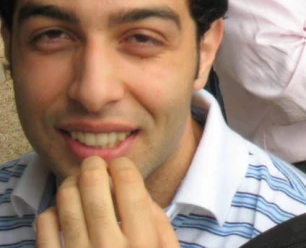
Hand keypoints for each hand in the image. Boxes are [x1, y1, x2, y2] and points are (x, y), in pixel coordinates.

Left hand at [36, 156, 179, 247]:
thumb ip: (160, 224)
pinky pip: (45, 228)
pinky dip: (50, 213)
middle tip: (94, 166)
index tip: (120, 166)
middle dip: (93, 168)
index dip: (123, 167)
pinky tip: (61, 214)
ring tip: (76, 186)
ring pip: (66, 203)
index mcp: (143, 243)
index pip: (129, 186)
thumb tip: (139, 195)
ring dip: (70, 186)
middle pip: (94, 188)